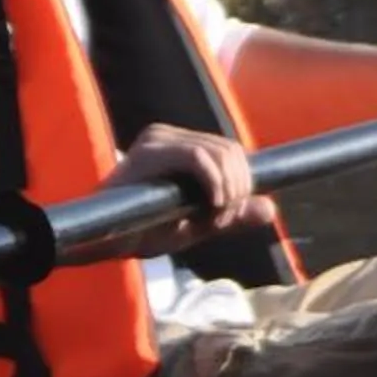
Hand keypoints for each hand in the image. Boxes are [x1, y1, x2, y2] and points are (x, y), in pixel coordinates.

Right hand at [101, 123, 275, 256]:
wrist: (104, 241)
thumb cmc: (144, 232)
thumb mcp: (199, 225)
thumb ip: (233, 214)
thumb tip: (271, 209)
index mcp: (181, 145)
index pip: (231, 151)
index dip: (242, 181)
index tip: (231, 211)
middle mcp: (170, 135)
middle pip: (231, 150)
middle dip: (238, 187)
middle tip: (222, 218)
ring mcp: (159, 139)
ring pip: (220, 152)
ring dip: (228, 189)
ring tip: (213, 216)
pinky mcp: (150, 150)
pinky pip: (198, 156)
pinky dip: (214, 182)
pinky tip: (213, 206)